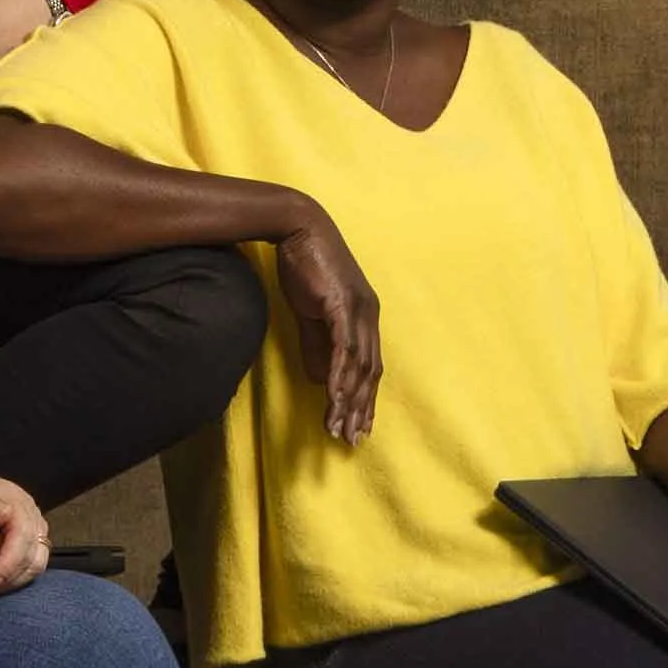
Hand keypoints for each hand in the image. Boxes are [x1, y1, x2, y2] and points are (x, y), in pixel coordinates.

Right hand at [269, 195, 382, 447]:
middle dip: (360, 409)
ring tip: (339, 428)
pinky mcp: (342, 305)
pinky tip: (332, 398)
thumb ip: (316, 344)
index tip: (356, 425)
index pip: (370, 366)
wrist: (297, 227)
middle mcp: (369, 315)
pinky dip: (339, 376)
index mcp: (365, 316)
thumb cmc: (303, 265)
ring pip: (359, 366)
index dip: (364, 398)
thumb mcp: (309, 311)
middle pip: (370, 372)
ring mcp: (359, 310)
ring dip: (348, 400)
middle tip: (352, 439)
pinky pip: (343, 349)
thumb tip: (318, 377)